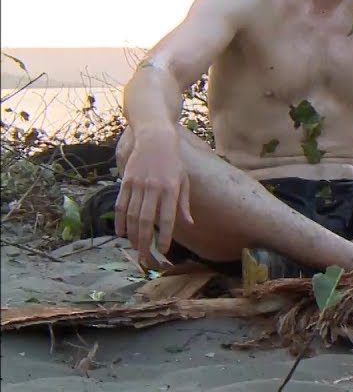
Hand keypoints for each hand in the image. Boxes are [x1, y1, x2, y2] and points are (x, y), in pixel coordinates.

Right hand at [116, 127, 192, 265]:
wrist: (154, 138)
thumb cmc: (173, 161)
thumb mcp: (184, 179)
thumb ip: (183, 203)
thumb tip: (188, 223)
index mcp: (171, 189)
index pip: (168, 218)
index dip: (165, 235)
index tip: (163, 250)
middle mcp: (154, 188)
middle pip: (147, 221)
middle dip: (145, 242)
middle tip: (145, 258)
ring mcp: (138, 185)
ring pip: (133, 215)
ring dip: (133, 235)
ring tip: (135, 248)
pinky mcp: (126, 181)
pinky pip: (121, 205)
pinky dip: (120, 221)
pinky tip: (121, 233)